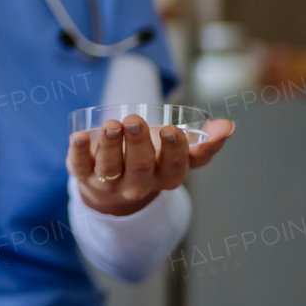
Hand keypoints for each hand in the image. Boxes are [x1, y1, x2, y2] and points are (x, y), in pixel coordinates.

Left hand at [67, 114, 235, 215]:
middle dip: (137, 143)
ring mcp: (109, 181)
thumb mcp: (178, 154)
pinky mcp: (84, 174)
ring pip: (110, 165)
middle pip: (139, 167)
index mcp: (165, 177)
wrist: (113, 185)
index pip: (173, 168)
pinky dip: (78, 151)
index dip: (174, 151)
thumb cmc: (152, 160)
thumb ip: (204, 142)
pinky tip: (78, 136)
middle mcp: (138, 184)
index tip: (173, 130)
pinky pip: (80, 166)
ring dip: (110, 144)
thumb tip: (227, 125)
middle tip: (135, 120)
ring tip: (112, 124)